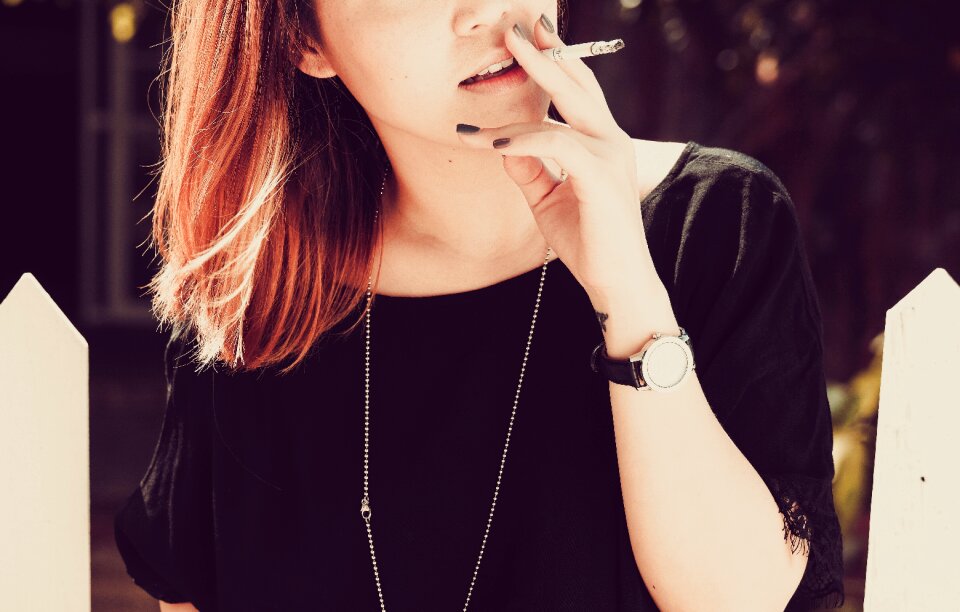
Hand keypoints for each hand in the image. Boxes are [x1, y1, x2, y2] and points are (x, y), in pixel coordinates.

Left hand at [456, 17, 654, 301]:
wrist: (616, 283)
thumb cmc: (587, 242)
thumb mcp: (548, 200)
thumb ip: (529, 169)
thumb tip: (503, 142)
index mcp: (601, 143)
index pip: (579, 92)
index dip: (556, 63)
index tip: (529, 38)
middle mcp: (610, 140)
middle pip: (578, 83)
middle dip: (549, 50)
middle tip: (518, 24)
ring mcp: (609, 155)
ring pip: (567, 104)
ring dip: (534, 78)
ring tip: (508, 52)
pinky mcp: (599, 176)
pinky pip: (555, 144)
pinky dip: (523, 138)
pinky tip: (495, 142)